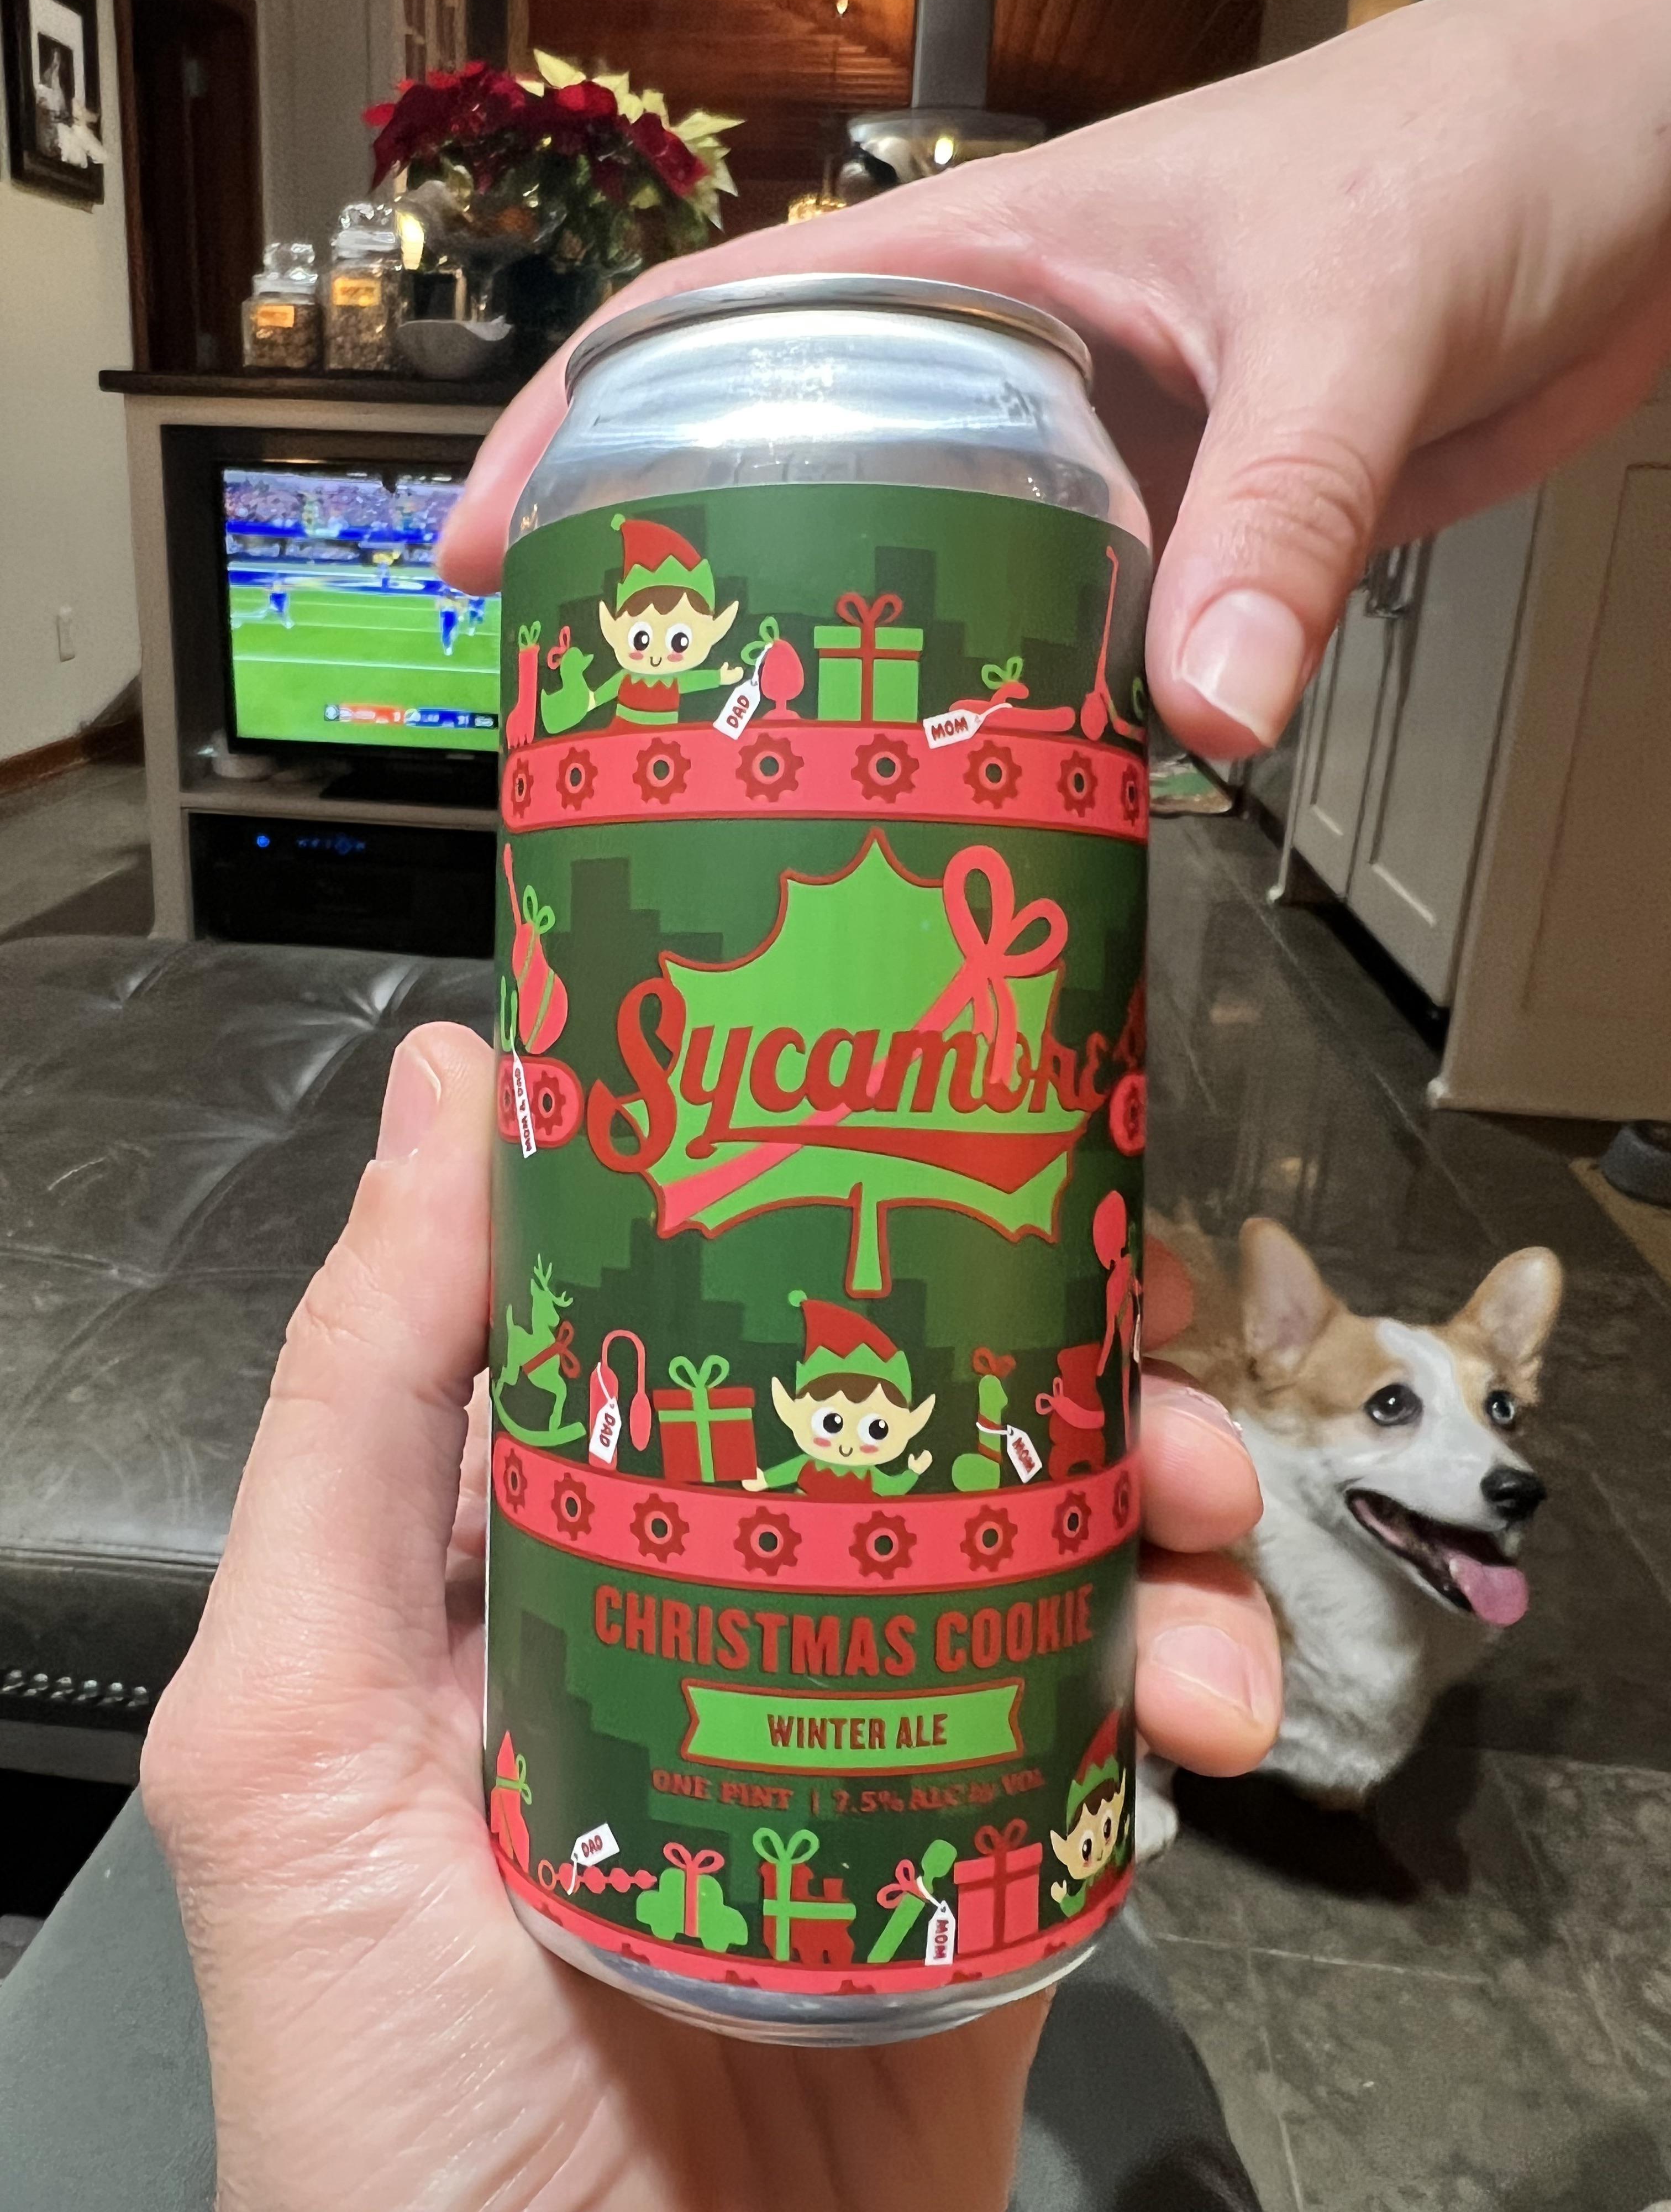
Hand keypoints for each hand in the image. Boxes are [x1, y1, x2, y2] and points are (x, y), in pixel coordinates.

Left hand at [142, 1026, 1276, 2211]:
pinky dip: (1203, 1667)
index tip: (933, 1105)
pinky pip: (1127, 1697)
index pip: (699, 1307)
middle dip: (1048, 1339)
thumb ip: (350, 1411)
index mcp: (560, 1542)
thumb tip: (449, 1084)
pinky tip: (1215, 1702)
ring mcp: (876, 1717)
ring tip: (1202, 1523)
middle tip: (1132, 1333)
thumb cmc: (387, 2089)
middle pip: (913, 1398)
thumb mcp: (294, 1728)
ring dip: (1164, 1490)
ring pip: (1053, 1522)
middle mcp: (726, 1603)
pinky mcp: (997, 1841)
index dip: (818, 1196)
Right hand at [440, 0, 1670, 759]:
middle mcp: (1020, 376)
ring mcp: (1105, 468)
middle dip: (707, 613)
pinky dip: (1037, 728)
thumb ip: (1275, 509)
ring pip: (941, 592)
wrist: (1640, 180)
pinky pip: (1082, 649)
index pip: (722, 326)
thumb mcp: (1354, 316)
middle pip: (802, 491)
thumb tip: (1203, 707)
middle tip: (629, 754)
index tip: (490, 554)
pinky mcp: (1197, 544)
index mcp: (987, 267)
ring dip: (875, 695)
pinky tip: (1002, 811)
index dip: (583, 431)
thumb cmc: (1486, 146)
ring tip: (790, 822)